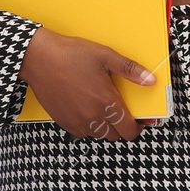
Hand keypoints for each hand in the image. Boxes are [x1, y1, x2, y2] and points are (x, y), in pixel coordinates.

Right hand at [18, 27, 156, 139]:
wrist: (38, 58)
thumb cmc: (70, 55)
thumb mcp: (105, 56)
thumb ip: (130, 70)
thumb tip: (150, 80)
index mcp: (106, 102)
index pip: (128, 129)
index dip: (137, 127)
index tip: (139, 121)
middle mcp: (92, 116)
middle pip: (115, 135)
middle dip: (122, 126)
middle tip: (121, 112)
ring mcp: (76, 121)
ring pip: (98, 135)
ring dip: (105, 127)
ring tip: (104, 108)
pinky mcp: (63, 121)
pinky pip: (81, 133)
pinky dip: (88, 126)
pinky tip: (87, 110)